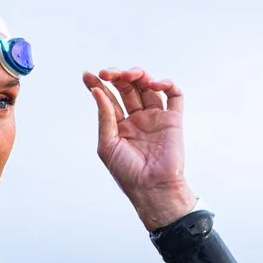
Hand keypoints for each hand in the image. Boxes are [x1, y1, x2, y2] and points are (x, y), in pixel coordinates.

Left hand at [85, 67, 197, 229]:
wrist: (153, 188)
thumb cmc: (128, 173)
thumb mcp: (107, 144)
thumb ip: (104, 116)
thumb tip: (97, 91)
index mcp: (120, 126)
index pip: (109, 98)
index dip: (98, 85)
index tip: (87, 75)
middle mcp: (138, 119)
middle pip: (128, 88)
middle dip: (118, 76)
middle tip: (108, 73)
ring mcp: (156, 117)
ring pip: (148, 86)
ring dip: (139, 75)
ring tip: (130, 75)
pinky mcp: (173, 119)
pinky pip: (174, 95)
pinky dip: (166, 83)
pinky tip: (154, 84)